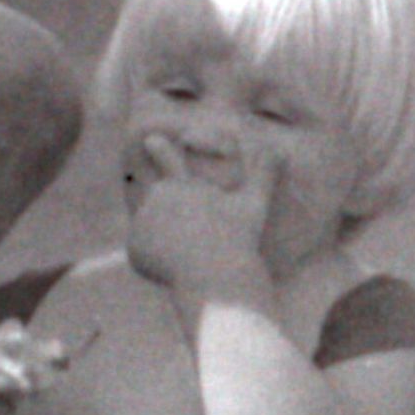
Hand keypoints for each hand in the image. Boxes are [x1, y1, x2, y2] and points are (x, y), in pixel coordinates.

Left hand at [119, 129, 278, 305]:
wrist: (216, 276)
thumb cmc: (239, 241)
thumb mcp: (253, 207)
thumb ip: (263, 176)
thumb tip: (280, 150)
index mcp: (183, 185)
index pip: (170, 163)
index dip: (161, 150)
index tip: (150, 139)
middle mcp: (157, 198)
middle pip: (162, 208)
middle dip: (172, 220)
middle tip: (195, 241)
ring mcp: (142, 222)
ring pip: (153, 233)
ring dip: (166, 244)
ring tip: (191, 260)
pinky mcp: (134, 248)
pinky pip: (144, 256)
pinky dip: (156, 264)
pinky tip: (175, 272)